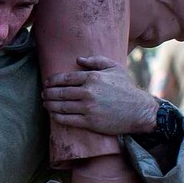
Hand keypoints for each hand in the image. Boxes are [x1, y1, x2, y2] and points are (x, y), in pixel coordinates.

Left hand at [44, 56, 161, 134]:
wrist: (139, 110)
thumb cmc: (127, 88)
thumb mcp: (115, 69)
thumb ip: (96, 61)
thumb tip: (78, 60)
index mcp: (93, 78)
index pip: (65, 78)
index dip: (53, 81)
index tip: (47, 82)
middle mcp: (89, 92)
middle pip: (60, 92)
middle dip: (48, 93)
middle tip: (43, 94)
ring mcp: (88, 108)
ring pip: (61, 106)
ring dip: (49, 105)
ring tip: (45, 103)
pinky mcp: (89, 122)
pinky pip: (67, 119)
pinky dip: (57, 116)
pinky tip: (53, 114)